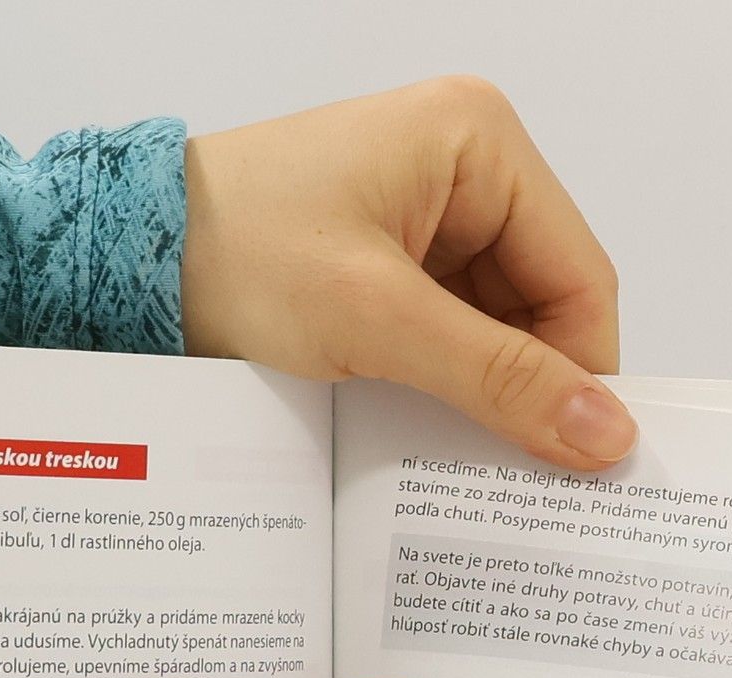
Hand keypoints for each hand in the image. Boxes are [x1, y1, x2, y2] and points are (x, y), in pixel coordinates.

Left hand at [181, 76, 634, 471]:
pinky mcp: (388, 263)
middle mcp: (465, 169)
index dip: (583, 375)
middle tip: (517, 480)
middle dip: (529, 390)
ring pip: (496, 332)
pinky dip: (443, 388)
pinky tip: (422, 432)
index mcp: (480, 143)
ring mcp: (425, 217)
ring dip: (482, 397)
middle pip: (543, 308)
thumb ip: (498, 378)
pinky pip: (447, 337)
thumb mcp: (378, 321)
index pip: (579, 278)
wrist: (125, 261)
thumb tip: (607, 433)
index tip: (578, 464)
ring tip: (458, 462)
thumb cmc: (238, 254)